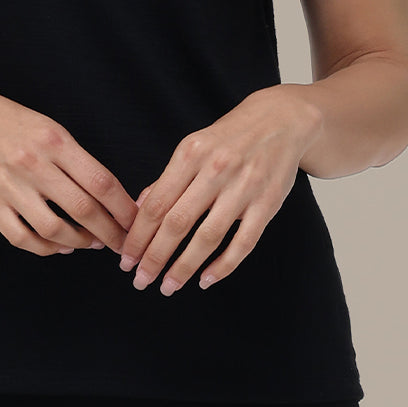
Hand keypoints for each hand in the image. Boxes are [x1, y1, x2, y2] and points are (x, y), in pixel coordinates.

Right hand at [0, 84, 139, 256]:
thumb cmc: (12, 123)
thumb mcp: (50, 129)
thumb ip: (76, 161)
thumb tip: (109, 198)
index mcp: (55, 141)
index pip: (101, 181)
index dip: (124, 208)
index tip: (136, 223)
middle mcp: (33, 163)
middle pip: (83, 209)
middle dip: (109, 233)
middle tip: (122, 245)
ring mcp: (8, 185)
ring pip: (54, 229)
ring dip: (79, 243)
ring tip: (90, 244)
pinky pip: (22, 238)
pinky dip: (46, 248)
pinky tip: (58, 246)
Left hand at [116, 86, 322, 293]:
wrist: (281, 120)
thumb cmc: (229, 138)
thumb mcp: (193, 147)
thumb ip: (167, 180)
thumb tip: (137, 211)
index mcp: (190, 154)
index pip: (156, 204)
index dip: (137, 236)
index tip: (126, 259)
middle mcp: (215, 169)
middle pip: (177, 222)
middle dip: (154, 257)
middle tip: (141, 280)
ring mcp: (244, 187)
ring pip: (208, 237)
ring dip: (184, 267)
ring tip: (168, 286)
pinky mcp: (268, 203)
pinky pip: (243, 243)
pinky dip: (223, 266)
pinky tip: (205, 280)